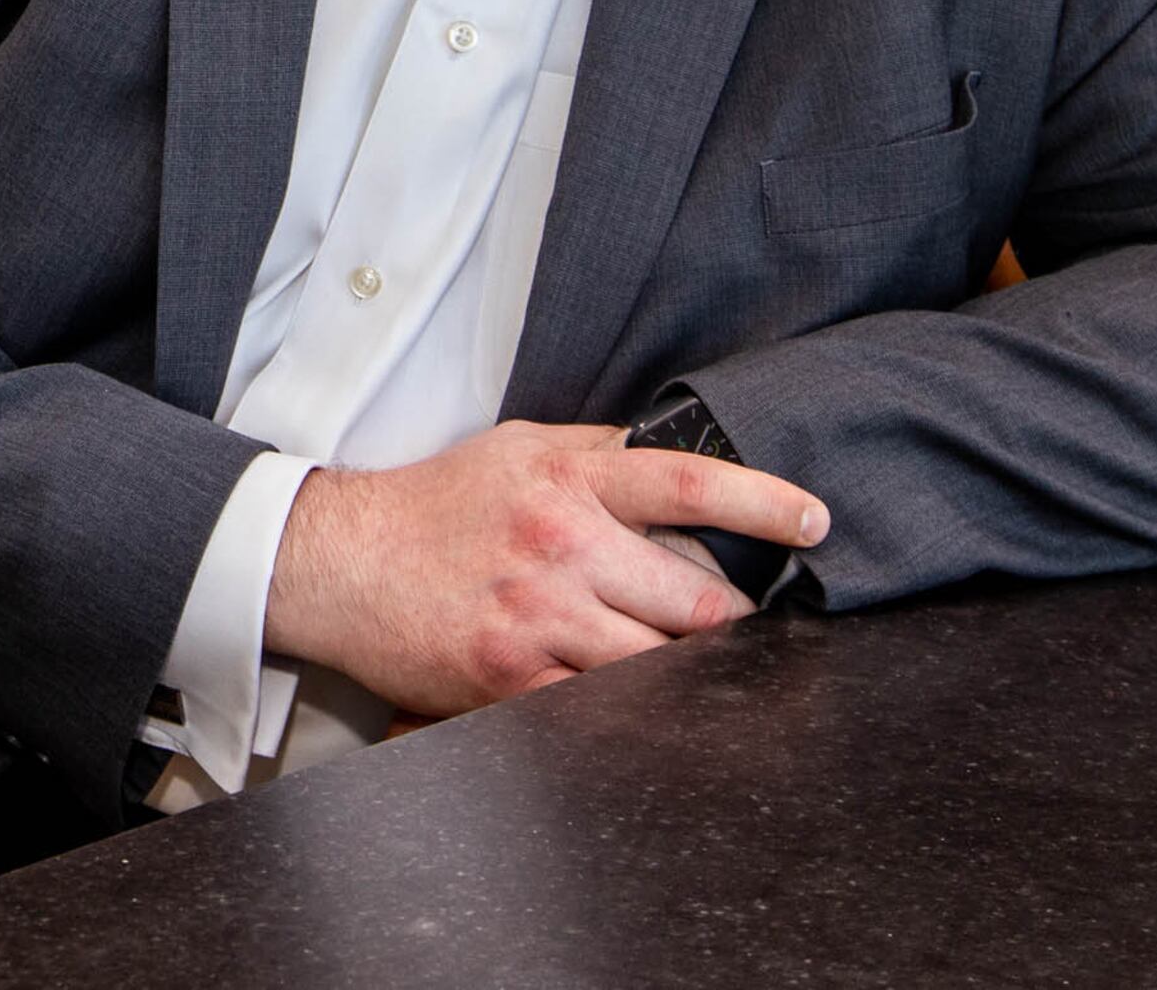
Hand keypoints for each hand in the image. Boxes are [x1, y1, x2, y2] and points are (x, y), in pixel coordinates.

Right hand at [262, 421, 828, 718]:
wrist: (342, 562)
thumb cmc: (435, 503)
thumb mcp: (518, 447)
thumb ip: (598, 453)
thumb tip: (677, 454)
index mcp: (567, 477)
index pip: (689, 484)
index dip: (765, 503)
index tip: (814, 521)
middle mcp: (560, 544)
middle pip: (692, 597)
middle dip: (731, 621)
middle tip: (745, 627)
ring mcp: (537, 617)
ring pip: (656, 664)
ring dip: (687, 672)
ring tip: (700, 671)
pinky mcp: (512, 679)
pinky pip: (598, 707)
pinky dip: (629, 708)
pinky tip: (641, 703)